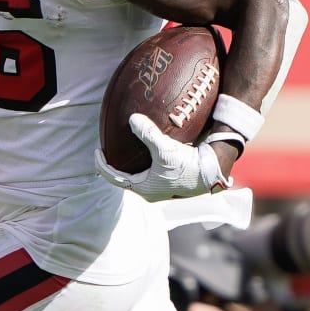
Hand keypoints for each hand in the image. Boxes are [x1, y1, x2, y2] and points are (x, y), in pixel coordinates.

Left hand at [95, 114, 231, 201]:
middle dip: (114, 167)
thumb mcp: (165, 149)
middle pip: (125, 179)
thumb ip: (148, 134)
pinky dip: (142, 164)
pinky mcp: (171, 182)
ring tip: (123, 153)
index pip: (114, 178)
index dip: (102, 165)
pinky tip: (145, 153)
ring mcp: (162, 188)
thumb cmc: (188, 164)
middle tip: (107, 152)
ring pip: (138, 177)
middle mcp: (152, 191)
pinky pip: (150, 173)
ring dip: (129, 166)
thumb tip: (132, 119)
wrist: (212, 171)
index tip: (96, 152)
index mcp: (145, 189)